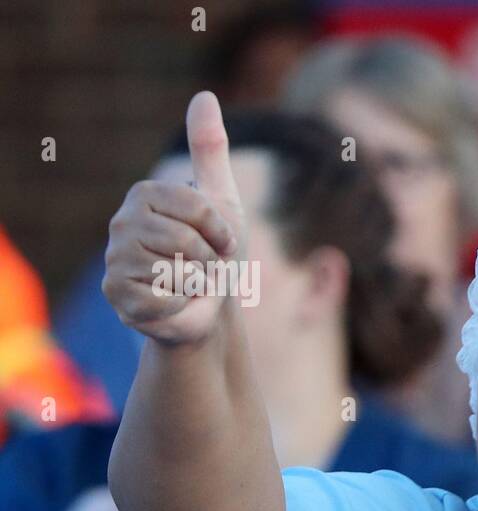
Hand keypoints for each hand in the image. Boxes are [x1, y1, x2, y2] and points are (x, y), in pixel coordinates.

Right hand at [101, 91, 244, 344]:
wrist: (207, 308)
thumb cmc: (214, 254)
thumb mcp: (221, 199)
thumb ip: (210, 150)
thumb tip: (204, 95)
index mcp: (145, 195)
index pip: (198, 209)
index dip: (221, 232)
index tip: (220, 241)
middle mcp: (121, 223)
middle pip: (187, 241)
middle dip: (210, 261)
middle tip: (204, 266)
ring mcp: (115, 260)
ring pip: (178, 270)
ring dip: (198, 283)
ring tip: (190, 282)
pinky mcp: (117, 294)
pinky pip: (167, 297)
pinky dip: (184, 304)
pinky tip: (174, 302)